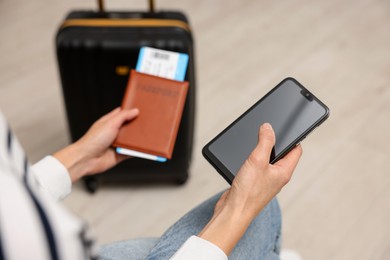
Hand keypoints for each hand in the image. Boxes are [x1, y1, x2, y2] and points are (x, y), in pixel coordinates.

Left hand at [54, 107, 138, 182]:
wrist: (87, 159)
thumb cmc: (92, 141)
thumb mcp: (110, 123)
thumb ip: (123, 116)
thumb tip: (134, 111)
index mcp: (109, 122)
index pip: (122, 114)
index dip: (131, 111)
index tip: (141, 109)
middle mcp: (113, 133)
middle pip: (129, 127)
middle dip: (137, 126)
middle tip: (147, 123)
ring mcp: (117, 144)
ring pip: (132, 140)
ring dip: (138, 139)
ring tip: (146, 135)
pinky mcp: (120, 154)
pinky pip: (132, 152)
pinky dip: (138, 151)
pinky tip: (142, 148)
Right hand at [199, 123, 301, 254]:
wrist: (233, 211)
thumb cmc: (248, 192)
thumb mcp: (257, 160)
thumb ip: (265, 142)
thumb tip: (268, 127)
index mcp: (284, 172)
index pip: (296, 150)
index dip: (293, 137)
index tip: (287, 127)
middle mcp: (277, 177)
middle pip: (281, 154)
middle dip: (275, 142)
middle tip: (267, 131)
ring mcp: (265, 181)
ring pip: (267, 160)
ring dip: (262, 150)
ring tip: (255, 141)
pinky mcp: (253, 183)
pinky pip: (256, 167)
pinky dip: (252, 160)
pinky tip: (244, 158)